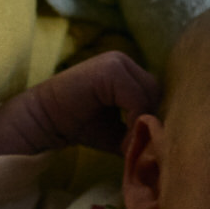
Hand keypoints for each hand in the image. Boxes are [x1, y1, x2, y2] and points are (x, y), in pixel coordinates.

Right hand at [0, 51, 159, 163]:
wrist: (45, 121)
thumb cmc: (79, 125)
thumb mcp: (118, 131)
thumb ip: (139, 131)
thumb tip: (163, 146)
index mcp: (129, 72)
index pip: (157, 94)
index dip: (152, 121)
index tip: (141, 145)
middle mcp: (126, 61)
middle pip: (157, 92)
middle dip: (149, 121)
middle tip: (134, 147)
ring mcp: (118, 62)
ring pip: (150, 94)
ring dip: (142, 122)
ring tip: (126, 144)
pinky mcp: (110, 69)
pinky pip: (136, 97)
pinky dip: (134, 119)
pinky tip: (122, 137)